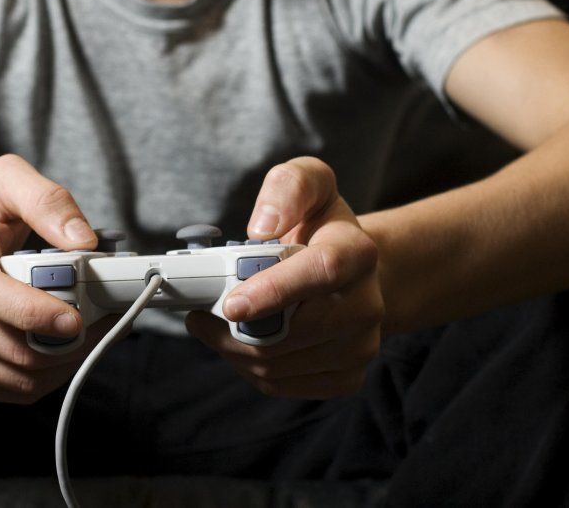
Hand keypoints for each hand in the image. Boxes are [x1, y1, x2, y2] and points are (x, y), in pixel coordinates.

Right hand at [0, 154, 117, 403]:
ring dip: (68, 360)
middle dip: (71, 340)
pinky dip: (52, 374)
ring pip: (21, 377)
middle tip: (108, 317)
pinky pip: (16, 390)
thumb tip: (83, 241)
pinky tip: (64, 345)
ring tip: (92, 329)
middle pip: (12, 347)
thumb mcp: (4, 182)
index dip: (32, 313)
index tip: (75, 318)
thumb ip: (47, 200)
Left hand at [186, 157, 381, 398]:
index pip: (321, 273)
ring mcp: (360, 346)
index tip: (232, 304)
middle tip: (201, 314)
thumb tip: (262, 228)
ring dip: (234, 350)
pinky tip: (243, 344)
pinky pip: (282, 385)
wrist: (351, 271)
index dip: (274, 291)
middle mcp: (368, 304)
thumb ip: (288, 188)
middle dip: (234, 329)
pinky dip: (250, 368)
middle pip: (292, 332)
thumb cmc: (320, 225)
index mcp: (358, 252)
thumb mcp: (309, 183)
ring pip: (279, 365)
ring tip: (217, 326)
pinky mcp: (347, 375)